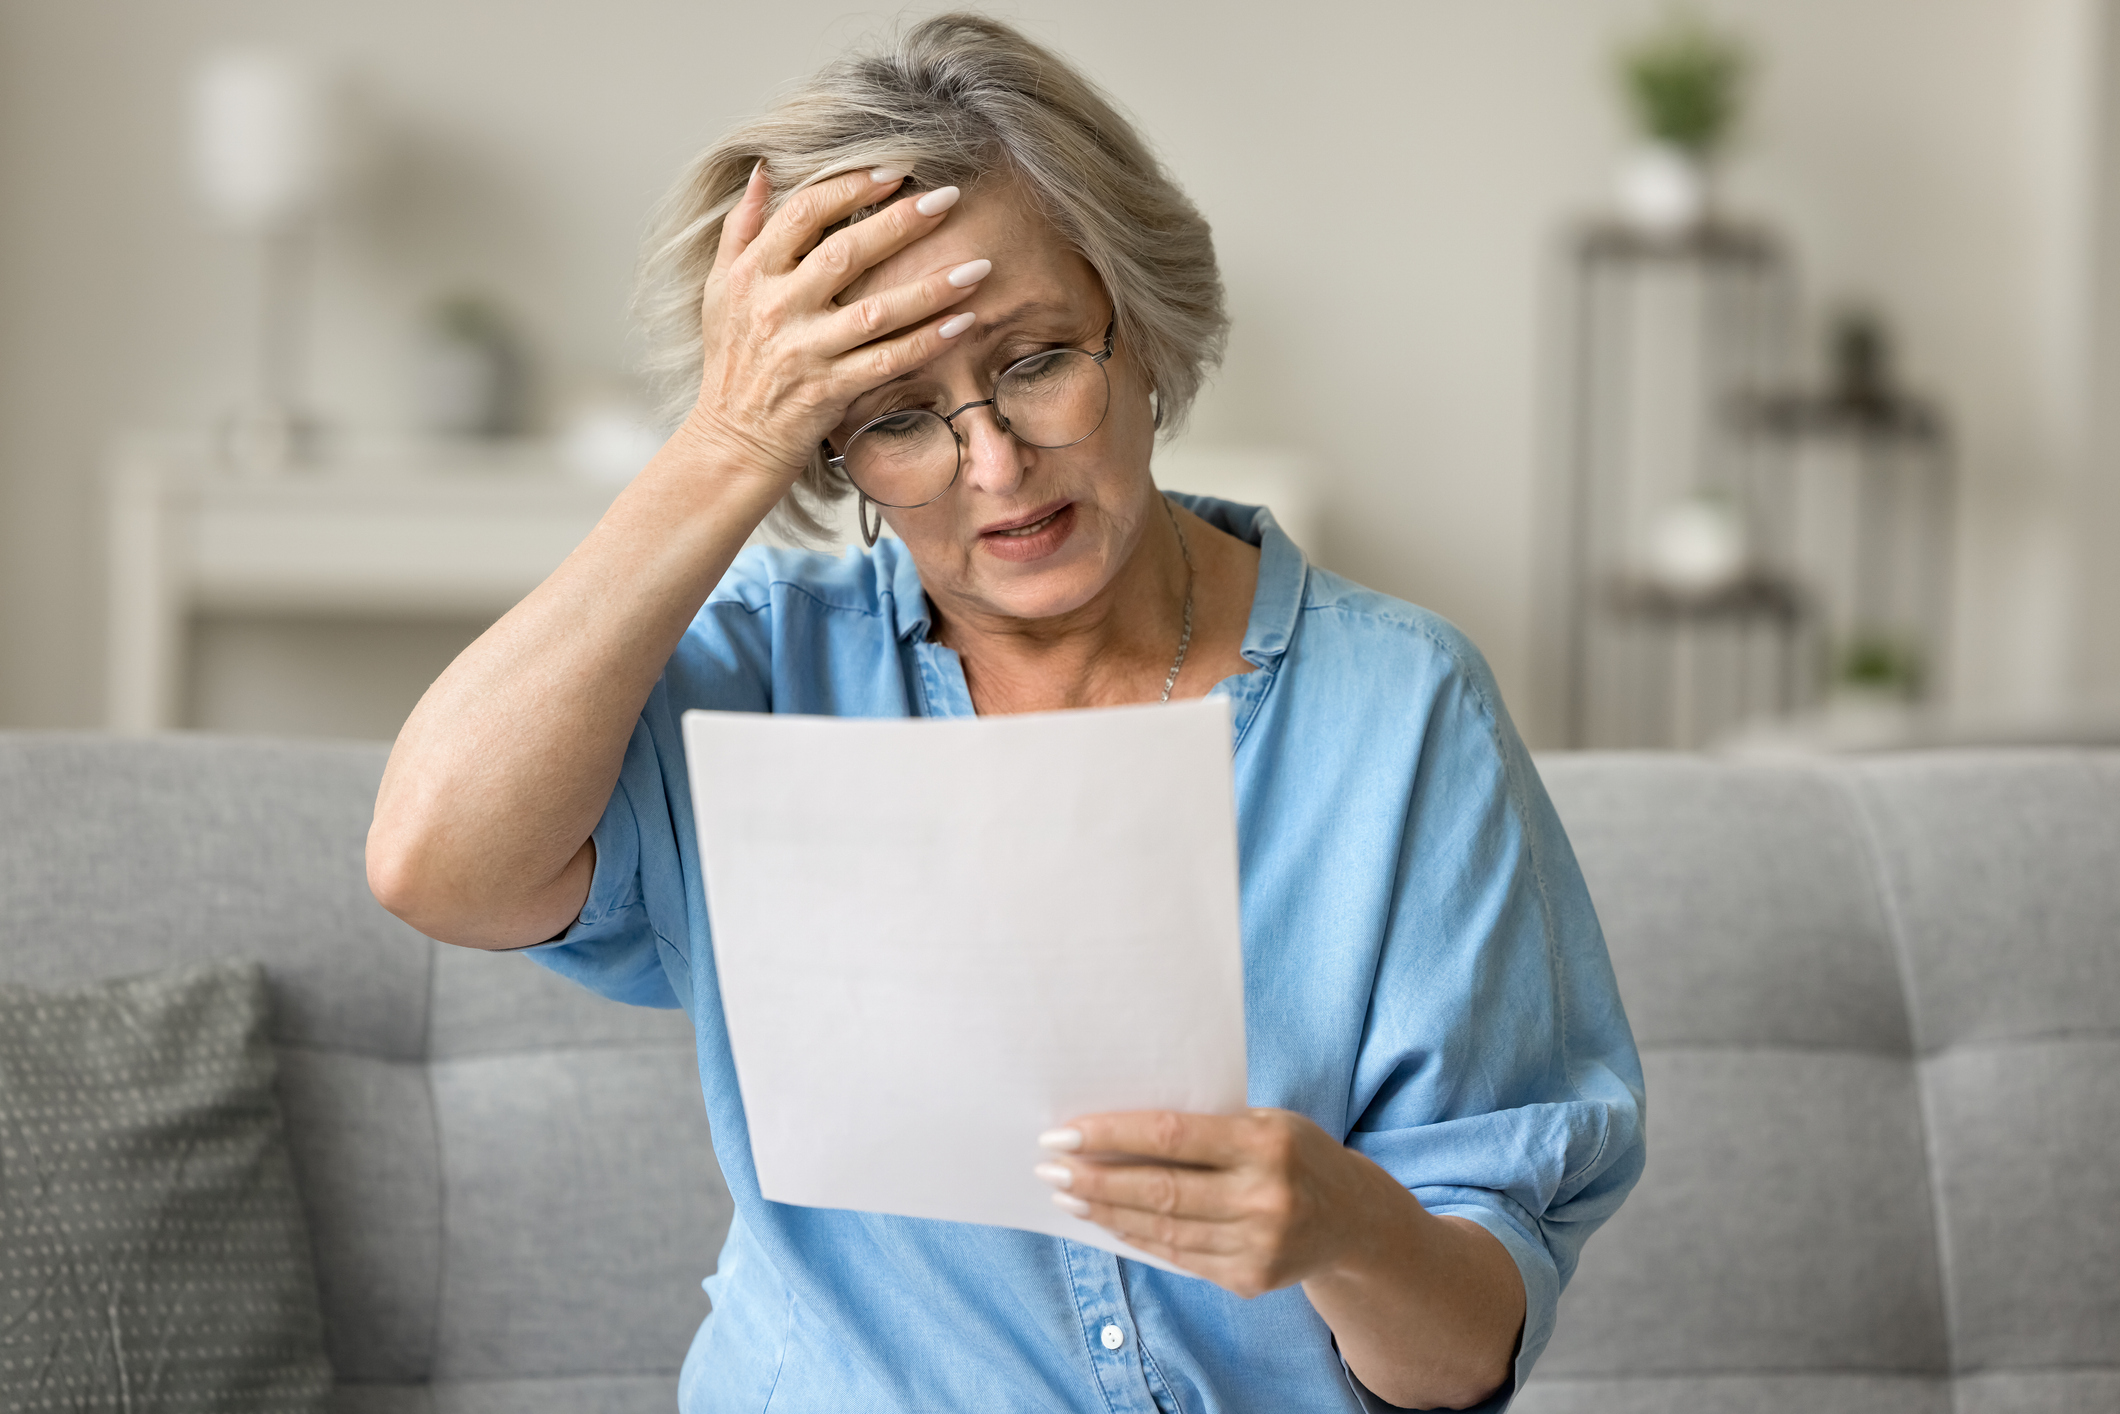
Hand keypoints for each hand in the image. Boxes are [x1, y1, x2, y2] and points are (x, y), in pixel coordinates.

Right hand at [679, 162, 990, 487]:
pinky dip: (927, 341)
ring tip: (978, 266)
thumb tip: (765, 171)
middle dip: (900, 222)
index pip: (804, 213)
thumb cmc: (731, 363)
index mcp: (750, 275)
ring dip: (931, 287)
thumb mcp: (720, 290)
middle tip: (947, 198)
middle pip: (846, 252)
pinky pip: (888, 361)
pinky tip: (963, 321)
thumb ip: (742, 229)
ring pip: (876, 310)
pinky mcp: (829, 391)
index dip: (851, 186)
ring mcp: (804, 352)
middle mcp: (775, 308)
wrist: (730, 442)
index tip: (894, 171)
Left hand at [1034, 1108, 1402, 1298]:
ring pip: (1163, 1230)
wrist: (1354, 1219)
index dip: (1112, 1135)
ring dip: (1107, 1213)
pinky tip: (1109, 1222)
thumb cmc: (1295, 1153)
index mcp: (1266, 1143)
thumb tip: (1116, 1130)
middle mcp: (1265, 1197)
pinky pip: (1179, 1256)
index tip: (1063, 1135)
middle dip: (1096, 1180)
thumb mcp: (1264, 1121)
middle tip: (1050, 1170)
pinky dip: (1138, 1238)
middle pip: (1160, 1190)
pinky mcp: (1250, 1279)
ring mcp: (1258, 1245)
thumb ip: (1205, 1127)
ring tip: (1068, 1195)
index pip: (1171, 1135)